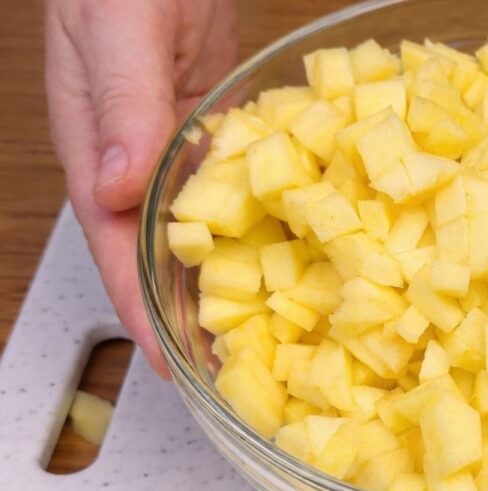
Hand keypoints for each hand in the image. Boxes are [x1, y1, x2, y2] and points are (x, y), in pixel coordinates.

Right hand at [46, 0, 237, 376]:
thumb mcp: (118, 34)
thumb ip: (120, 107)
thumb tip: (115, 192)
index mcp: (98, 151)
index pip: (115, 248)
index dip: (142, 310)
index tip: (173, 365)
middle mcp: (137, 159)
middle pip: (161, 253)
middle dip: (191, 311)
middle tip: (236, 367)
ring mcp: (181, 145)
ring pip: (204, 227)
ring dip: (231, 274)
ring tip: (269, 327)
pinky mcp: (221, 128)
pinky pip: (241, 184)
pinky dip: (263, 217)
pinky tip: (296, 247)